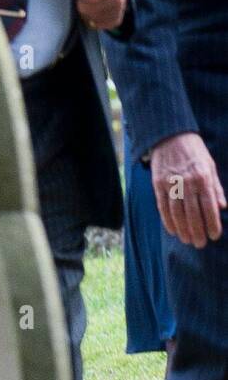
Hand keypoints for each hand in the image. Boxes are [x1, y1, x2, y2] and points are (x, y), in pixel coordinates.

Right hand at [151, 132, 224, 247]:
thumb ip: (216, 187)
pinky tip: (172, 230)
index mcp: (203, 178)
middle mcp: (186, 182)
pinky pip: (162, 205)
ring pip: (177, 212)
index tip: (214, 236)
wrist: (169, 135)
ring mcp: (170, 183)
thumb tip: (222, 207)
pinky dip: (167, 219)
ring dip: (182, 229)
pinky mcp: (158, 183)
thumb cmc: (194, 151)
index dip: (212, 223)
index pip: (209, 206)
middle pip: (192, 212)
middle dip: (197, 231)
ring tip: (187, 240)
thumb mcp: (210, 166)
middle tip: (200, 244)